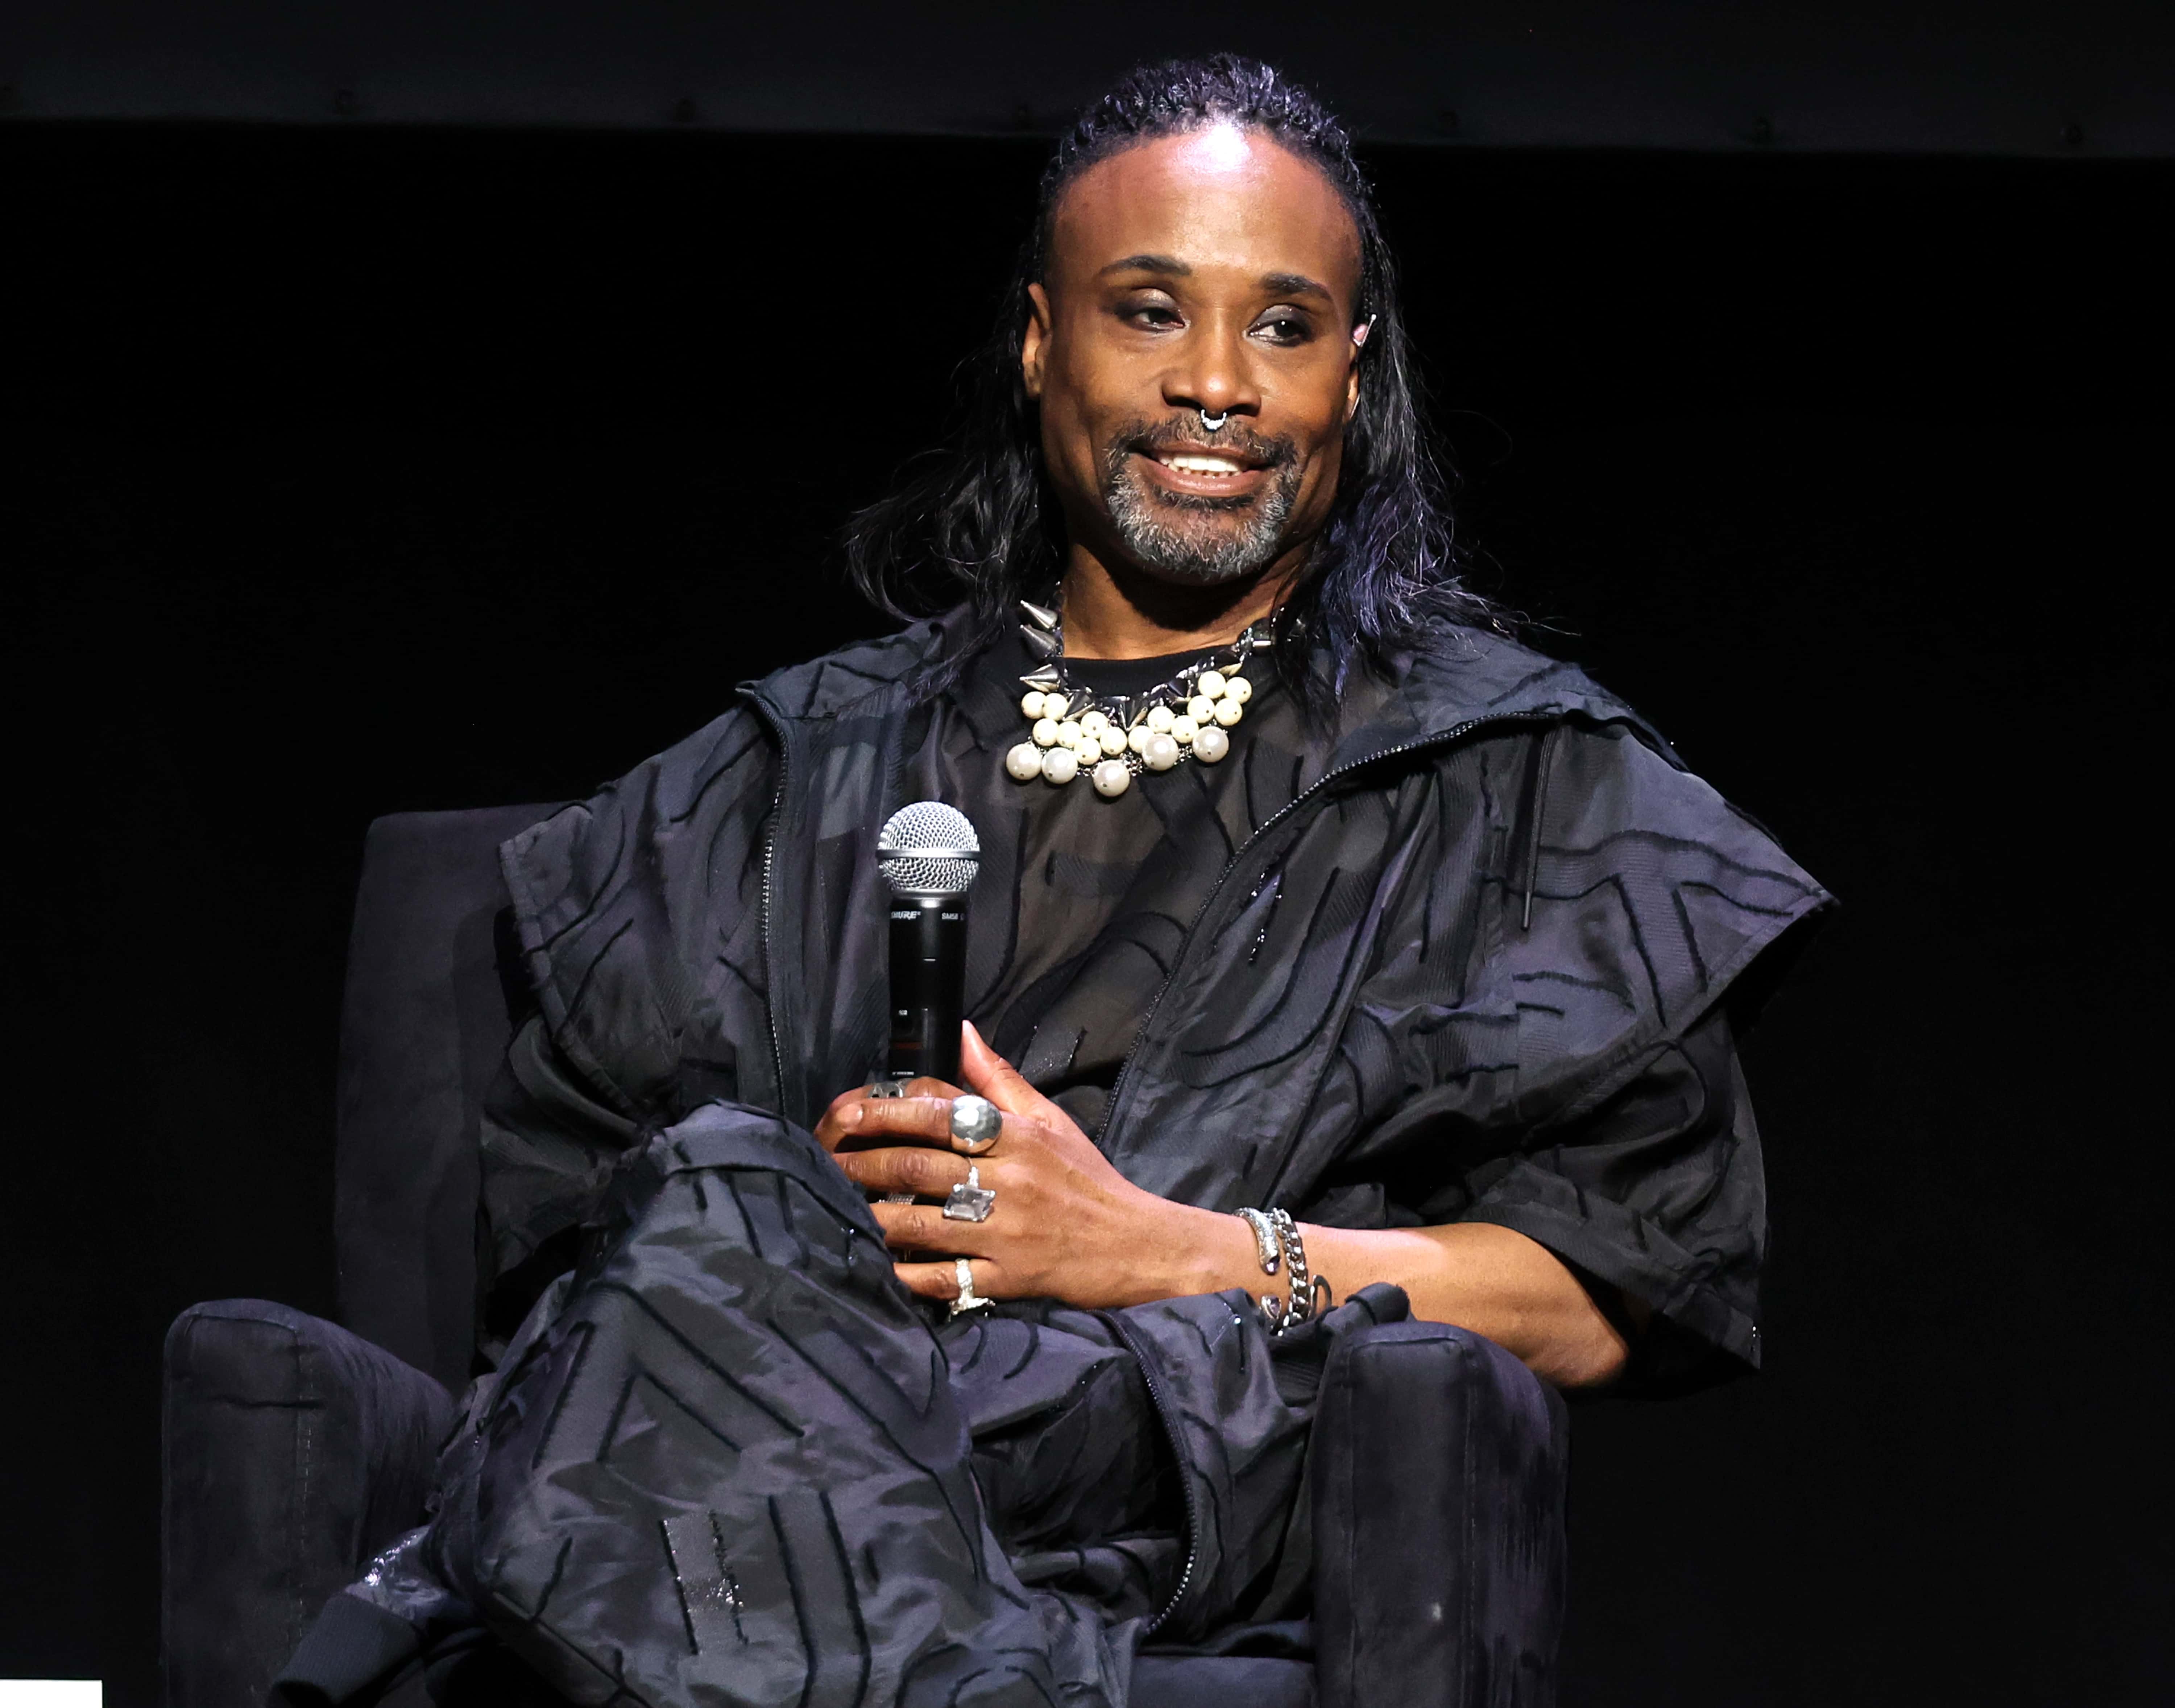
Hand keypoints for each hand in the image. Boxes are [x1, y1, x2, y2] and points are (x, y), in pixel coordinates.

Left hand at [811, 1024, 1230, 1310]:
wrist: (1138, 1245)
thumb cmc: (1087, 1180)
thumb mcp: (1051, 1118)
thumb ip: (998, 1076)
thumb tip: (963, 1029)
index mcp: (1016, 1135)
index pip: (938, 1111)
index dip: (885, 1110)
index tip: (847, 1112)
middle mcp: (1009, 1180)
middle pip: (917, 1165)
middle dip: (861, 1162)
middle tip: (826, 1161)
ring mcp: (1006, 1232)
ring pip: (919, 1222)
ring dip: (870, 1214)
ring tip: (836, 1206)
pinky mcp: (1007, 1279)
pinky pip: (943, 1278)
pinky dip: (904, 1274)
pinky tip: (875, 1267)